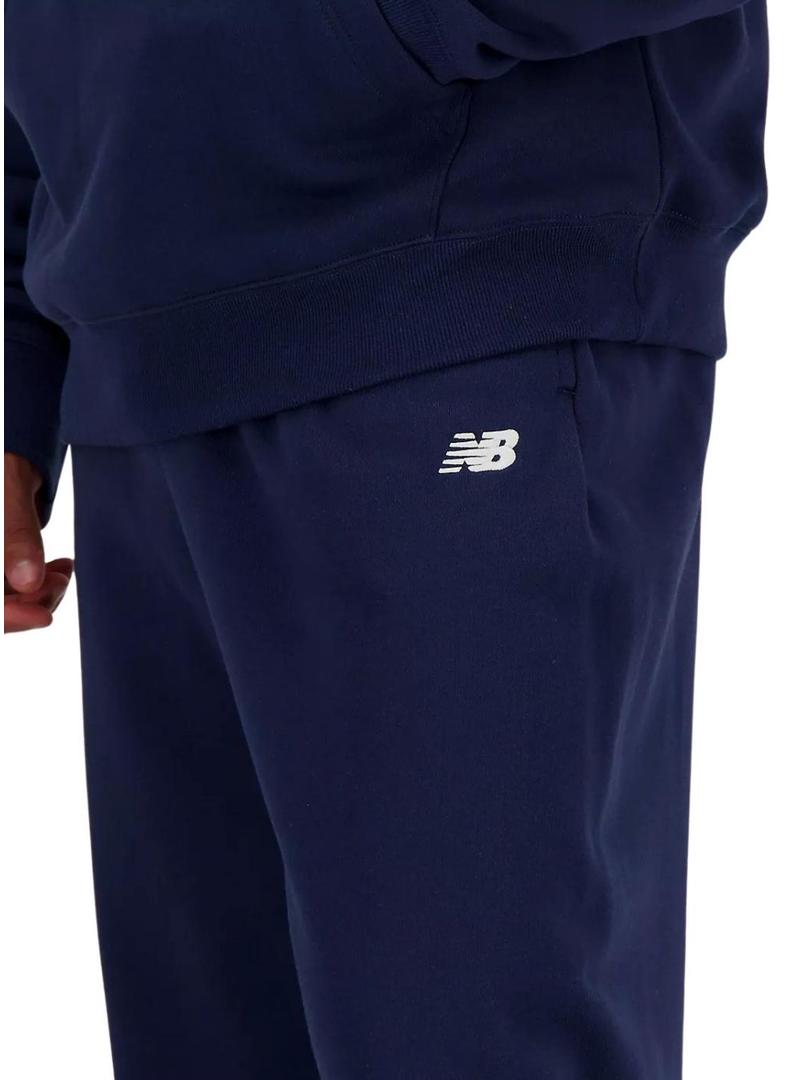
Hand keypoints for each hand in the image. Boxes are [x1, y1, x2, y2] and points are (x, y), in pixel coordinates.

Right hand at [4, 452, 72, 632]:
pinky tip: (58, 569)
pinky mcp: (0, 567)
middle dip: (30, 604)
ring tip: (63, 570)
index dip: (8, 616)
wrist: (6, 452)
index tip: (44, 616)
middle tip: (61, 579)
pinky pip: (13, 590)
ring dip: (40, 594)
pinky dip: (39, 585)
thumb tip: (27, 581)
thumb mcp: (7, 486)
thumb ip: (16, 532)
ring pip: (7, 603)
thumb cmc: (3, 457)